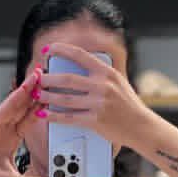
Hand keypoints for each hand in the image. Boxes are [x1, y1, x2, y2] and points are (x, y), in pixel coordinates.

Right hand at [0, 66, 66, 176]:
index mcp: (10, 141)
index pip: (29, 120)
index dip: (41, 109)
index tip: (54, 97)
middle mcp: (3, 130)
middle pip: (23, 108)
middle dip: (35, 93)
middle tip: (49, 77)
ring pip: (14, 105)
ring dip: (26, 90)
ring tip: (39, 75)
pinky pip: (2, 110)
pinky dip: (13, 99)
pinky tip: (24, 89)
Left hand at [34, 40, 152, 148]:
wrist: (140, 126)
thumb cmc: (129, 105)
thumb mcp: (118, 81)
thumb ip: (101, 74)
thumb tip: (80, 67)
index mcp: (106, 72)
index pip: (79, 55)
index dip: (61, 50)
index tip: (48, 50)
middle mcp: (102, 85)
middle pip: (67, 79)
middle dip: (48, 78)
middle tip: (36, 77)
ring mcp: (98, 104)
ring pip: (66, 99)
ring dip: (48, 96)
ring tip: (37, 95)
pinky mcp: (95, 121)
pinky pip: (70, 117)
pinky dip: (55, 116)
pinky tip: (45, 114)